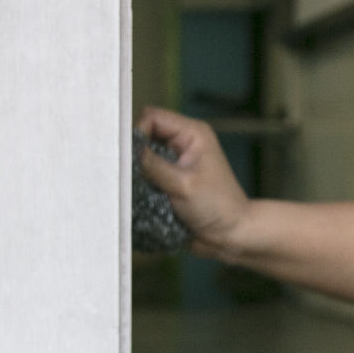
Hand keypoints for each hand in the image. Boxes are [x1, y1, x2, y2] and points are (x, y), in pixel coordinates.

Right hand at [136, 106, 252, 257]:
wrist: (229, 234)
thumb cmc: (215, 206)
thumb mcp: (182, 184)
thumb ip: (153, 165)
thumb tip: (126, 152)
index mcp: (192, 133)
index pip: (154, 117)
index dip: (138, 131)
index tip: (128, 155)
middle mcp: (183, 142)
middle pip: (146, 133)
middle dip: (134, 150)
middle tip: (124, 169)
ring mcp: (176, 161)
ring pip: (144, 154)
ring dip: (136, 167)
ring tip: (128, 182)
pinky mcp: (170, 178)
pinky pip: (147, 172)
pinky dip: (140, 180)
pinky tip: (135, 190)